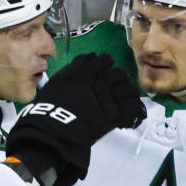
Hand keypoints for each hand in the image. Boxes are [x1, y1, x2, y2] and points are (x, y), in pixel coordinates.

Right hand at [6, 52, 145, 185]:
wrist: (55, 125)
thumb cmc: (50, 106)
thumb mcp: (57, 81)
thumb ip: (72, 72)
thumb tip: (82, 67)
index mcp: (86, 68)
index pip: (104, 60)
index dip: (105, 67)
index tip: (104, 75)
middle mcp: (101, 78)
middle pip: (120, 73)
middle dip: (118, 81)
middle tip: (114, 91)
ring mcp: (112, 95)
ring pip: (129, 88)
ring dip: (127, 95)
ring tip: (123, 104)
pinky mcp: (118, 112)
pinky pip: (134, 107)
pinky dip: (134, 112)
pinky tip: (128, 118)